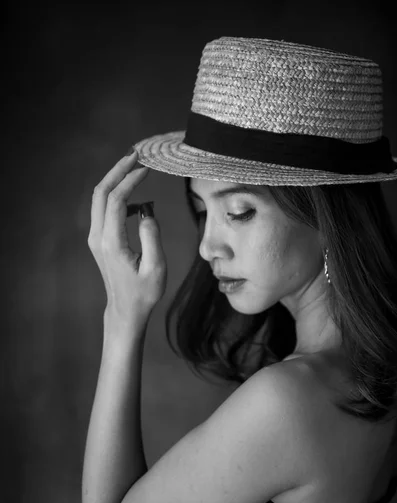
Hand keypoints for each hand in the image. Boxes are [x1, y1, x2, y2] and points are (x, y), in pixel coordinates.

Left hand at [88, 151, 167, 331]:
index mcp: (111, 242)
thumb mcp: (156, 268)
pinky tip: (136, 198)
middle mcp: (98, 236)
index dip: (130, 180)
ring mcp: (96, 238)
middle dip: (117, 171)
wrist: (125, 310)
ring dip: (115, 180)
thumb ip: (152, 237)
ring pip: (99, 199)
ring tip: (136, 169)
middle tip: (136, 154)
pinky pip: (104, 210)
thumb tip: (146, 211)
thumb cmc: (143, 292)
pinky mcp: (99, 240)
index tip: (147, 168)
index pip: (117, 200)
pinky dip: (117, 196)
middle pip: (100, 193)